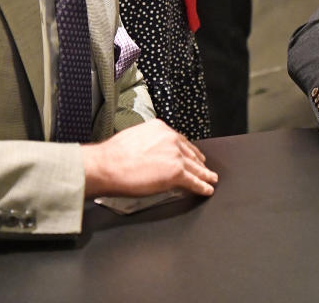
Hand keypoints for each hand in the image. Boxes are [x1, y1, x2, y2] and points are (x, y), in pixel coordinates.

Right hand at [81, 119, 217, 197]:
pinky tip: (206, 189)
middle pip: (190, 153)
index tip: (193, 155)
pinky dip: (202, 186)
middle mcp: (171, 139)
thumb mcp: (135, 139)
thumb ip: (149, 143)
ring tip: (211, 179)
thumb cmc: (113, 155)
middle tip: (205, 168)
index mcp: (160, 128)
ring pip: (195, 167)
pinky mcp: (176, 173)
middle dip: (198, 162)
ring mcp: (175, 156)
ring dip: (205, 174)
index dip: (188, 150)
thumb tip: (152, 153)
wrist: (107, 165)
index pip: (180, 141)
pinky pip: (193, 181)